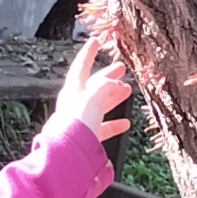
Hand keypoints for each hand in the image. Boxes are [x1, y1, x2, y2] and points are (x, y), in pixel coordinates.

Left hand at [55, 28, 131, 143]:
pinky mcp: (87, 138)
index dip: (89, 53)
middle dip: (108, 76)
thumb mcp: (92, 98)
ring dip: (114, 96)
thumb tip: (113, 83)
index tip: (95, 41)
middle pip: (93, 85)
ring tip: (128, 91)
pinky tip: (125, 123)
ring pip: (100, 105)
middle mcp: (75, 104)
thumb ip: (104, 87)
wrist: (68, 155)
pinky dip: (115, 123)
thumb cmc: (76, 125)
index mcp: (72, 91)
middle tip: (121, 68)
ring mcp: (81, 121)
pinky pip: (103, 127)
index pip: (80, 67)